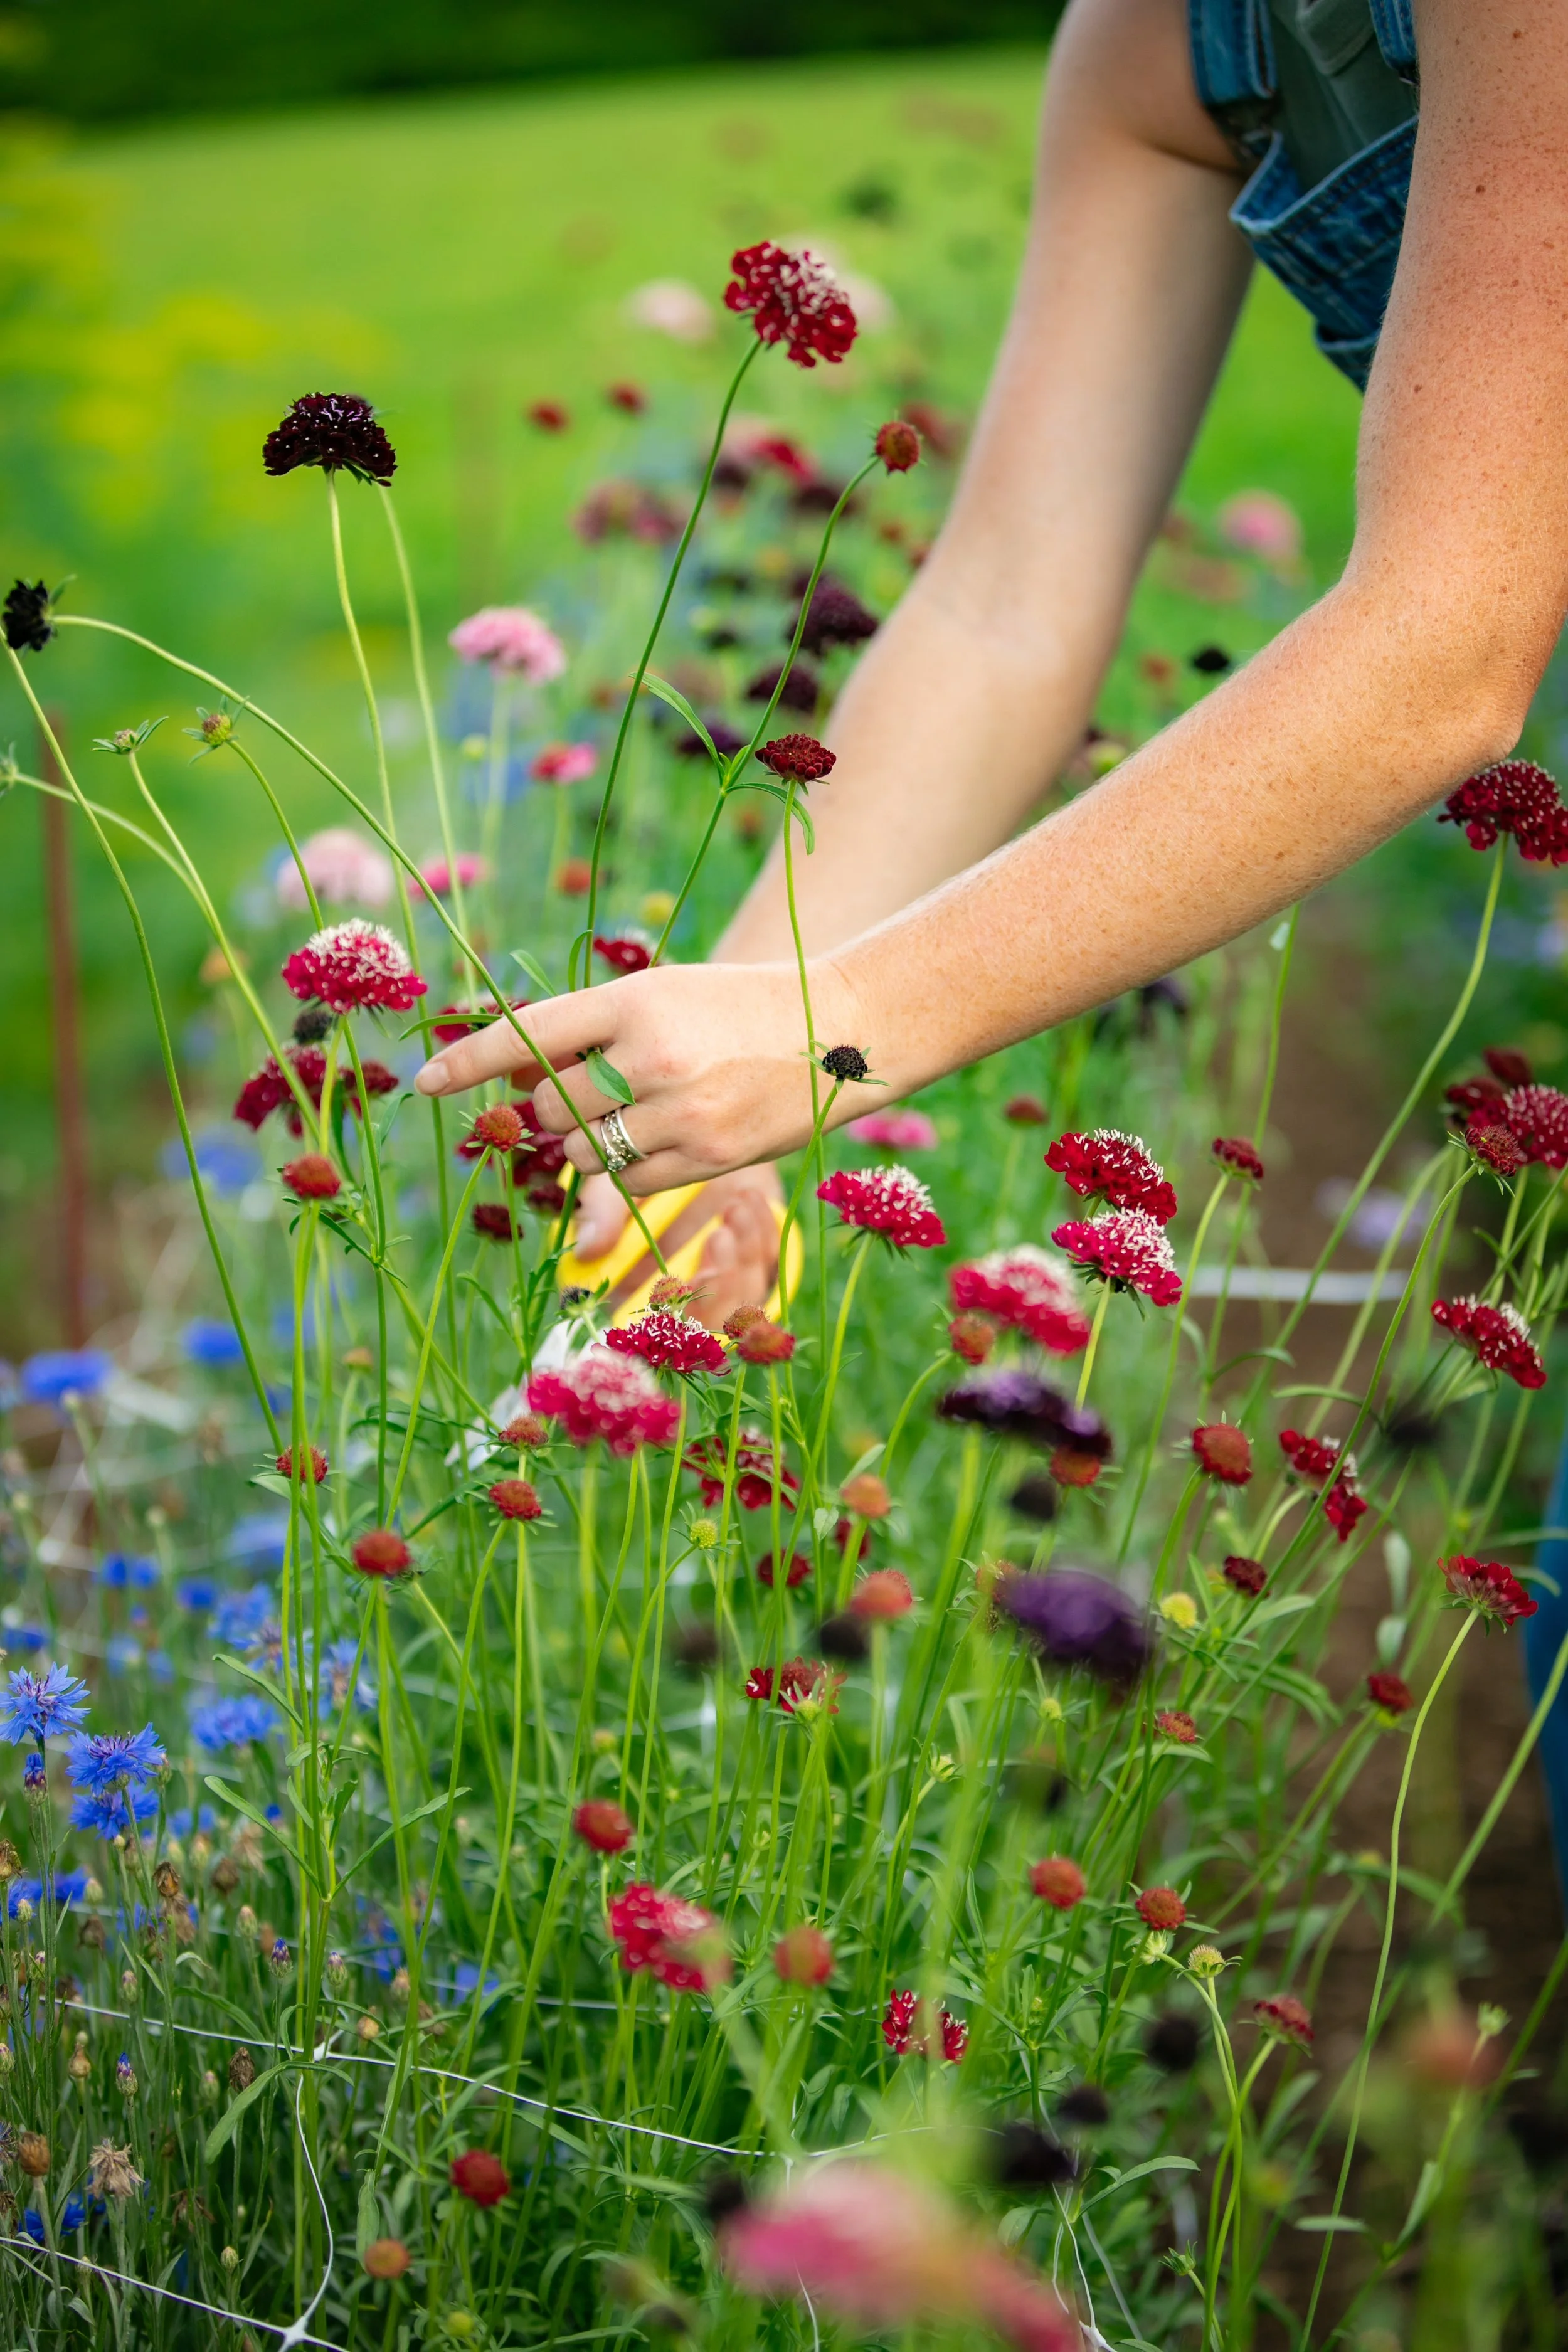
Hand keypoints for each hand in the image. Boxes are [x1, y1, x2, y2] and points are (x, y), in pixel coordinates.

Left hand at [413, 959, 871, 1192]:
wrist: (844, 1031)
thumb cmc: (739, 1010)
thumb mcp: (664, 996)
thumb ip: (594, 1032)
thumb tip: (517, 1079)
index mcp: (634, 1001)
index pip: (529, 1035)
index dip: (470, 1062)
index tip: (425, 1084)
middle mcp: (650, 1057)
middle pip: (550, 1106)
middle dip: (556, 1107)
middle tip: (595, 1090)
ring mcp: (680, 1113)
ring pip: (584, 1153)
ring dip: (592, 1142)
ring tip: (642, 1111)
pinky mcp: (708, 1158)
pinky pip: (631, 1181)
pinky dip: (633, 1168)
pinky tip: (672, 1136)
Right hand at [576, 1162, 784, 1331]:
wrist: (699, 1131)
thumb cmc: (644, 1159)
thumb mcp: (617, 1175)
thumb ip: (601, 1211)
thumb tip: (586, 1250)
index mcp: (636, 1292)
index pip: (651, 1334)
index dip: (668, 1321)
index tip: (678, 1283)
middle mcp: (682, 1298)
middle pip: (706, 1331)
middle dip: (717, 1288)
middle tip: (717, 1237)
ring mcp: (722, 1282)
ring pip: (743, 1302)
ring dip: (743, 1256)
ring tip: (734, 1206)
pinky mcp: (758, 1262)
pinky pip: (773, 1268)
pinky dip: (762, 1237)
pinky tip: (748, 1200)